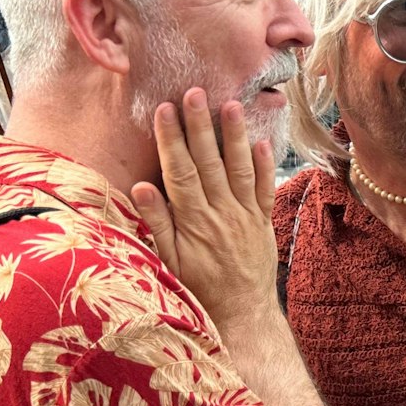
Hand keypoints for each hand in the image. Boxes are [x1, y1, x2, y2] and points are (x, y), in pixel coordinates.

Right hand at [129, 88, 278, 335]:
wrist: (241, 313)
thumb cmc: (198, 288)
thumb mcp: (168, 261)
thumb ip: (156, 223)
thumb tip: (140, 187)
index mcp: (193, 221)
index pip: (180, 171)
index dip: (171, 140)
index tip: (164, 109)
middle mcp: (221, 213)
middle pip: (209, 163)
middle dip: (201, 126)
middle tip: (195, 92)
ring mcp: (245, 216)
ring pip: (239, 169)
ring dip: (235, 136)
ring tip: (231, 104)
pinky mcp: (263, 221)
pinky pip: (264, 188)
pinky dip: (264, 165)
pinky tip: (262, 141)